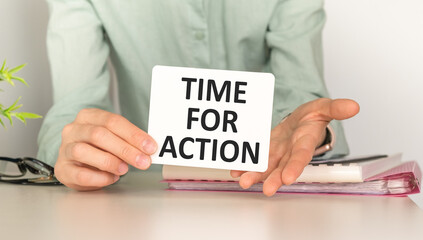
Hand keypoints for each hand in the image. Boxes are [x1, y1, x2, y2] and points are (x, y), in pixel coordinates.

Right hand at [54, 108, 156, 190]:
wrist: (75, 162)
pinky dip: (98, 177)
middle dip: (125, 149)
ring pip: (84, 151)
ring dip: (109, 161)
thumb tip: (149, 148)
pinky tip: (110, 178)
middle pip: (99, 135)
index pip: (112, 121)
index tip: (150, 147)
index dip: (133, 134)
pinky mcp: (62, 169)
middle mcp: (74, 130)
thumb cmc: (97, 147)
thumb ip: (128, 140)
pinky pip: (79, 174)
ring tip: (124, 169)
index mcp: (88, 116)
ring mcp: (65, 149)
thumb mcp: (113, 137)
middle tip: (143, 161)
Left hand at [230, 98, 359, 195]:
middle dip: (274, 179)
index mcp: (305, 142)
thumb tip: (354, 106)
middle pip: (283, 167)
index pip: (302, 156)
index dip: (295, 167)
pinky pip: (255, 160)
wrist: (299, 121)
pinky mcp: (266, 151)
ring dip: (256, 175)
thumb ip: (335, 108)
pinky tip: (235, 171)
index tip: (288, 178)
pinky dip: (245, 166)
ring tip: (244, 182)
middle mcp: (290, 152)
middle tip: (266, 189)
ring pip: (266, 167)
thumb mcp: (323, 107)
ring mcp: (277, 153)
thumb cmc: (311, 117)